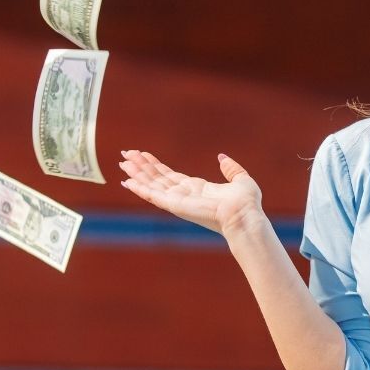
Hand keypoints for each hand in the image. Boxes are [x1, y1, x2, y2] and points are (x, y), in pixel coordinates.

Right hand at [119, 150, 266, 236]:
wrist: (245, 215)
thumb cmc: (246, 203)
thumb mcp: (240, 179)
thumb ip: (231, 169)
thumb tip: (222, 157)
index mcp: (196, 189)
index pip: (170, 175)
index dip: (155, 165)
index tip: (142, 154)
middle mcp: (184, 195)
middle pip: (157, 178)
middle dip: (141, 167)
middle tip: (126, 154)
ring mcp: (178, 201)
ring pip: (152, 184)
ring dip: (137, 173)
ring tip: (123, 162)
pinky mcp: (175, 205)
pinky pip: (153, 195)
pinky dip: (140, 188)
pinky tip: (128, 181)